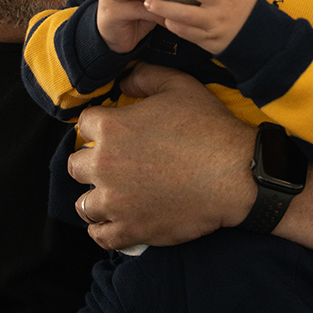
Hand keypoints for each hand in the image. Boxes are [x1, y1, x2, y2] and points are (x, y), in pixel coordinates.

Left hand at [69, 62, 257, 249]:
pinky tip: (115, 219)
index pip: (83, 124)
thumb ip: (145, 76)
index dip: (98, 125)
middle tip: (113, 163)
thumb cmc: (208, 127)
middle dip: (91, 161)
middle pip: (76, 164)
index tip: (111, 131)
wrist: (236, 174)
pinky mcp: (131, 229)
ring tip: (113, 193)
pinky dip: (103, 229)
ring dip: (96, 196)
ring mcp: (115, 201)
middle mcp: (104, 164)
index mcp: (111, 127)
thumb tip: (124, 80)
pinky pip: (100, 235)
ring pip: (83, 203)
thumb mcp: (178, 86)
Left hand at [143, 0, 256, 53]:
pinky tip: (162, 18)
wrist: (260, 39)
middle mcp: (223, 3)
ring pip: (185, 14)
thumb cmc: (241, 8)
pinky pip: (186, 32)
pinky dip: (172, 25)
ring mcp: (216, 22)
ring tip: (148, 1)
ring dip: (164, 7)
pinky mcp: (210, 40)